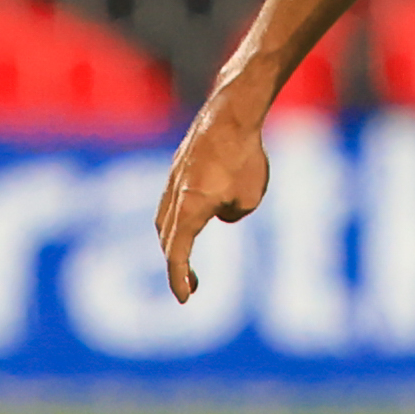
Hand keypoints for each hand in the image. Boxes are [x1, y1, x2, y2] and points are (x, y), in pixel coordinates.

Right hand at [155, 92, 270, 301]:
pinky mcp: (178, 166)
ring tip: (189, 258)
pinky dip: (179, 218)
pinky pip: (173, 199)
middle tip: (191, 286)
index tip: (183, 299)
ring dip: (174, 242)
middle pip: (167, 240)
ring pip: (165, 219)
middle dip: (176, 266)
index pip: (176, 254)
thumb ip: (233, 214)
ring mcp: (172, 180)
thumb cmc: (244, 157)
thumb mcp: (249, 199)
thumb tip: (220, 211)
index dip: (178, 279)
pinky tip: (200, 215)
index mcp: (188, 210)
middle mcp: (173, 196)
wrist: (231, 113)